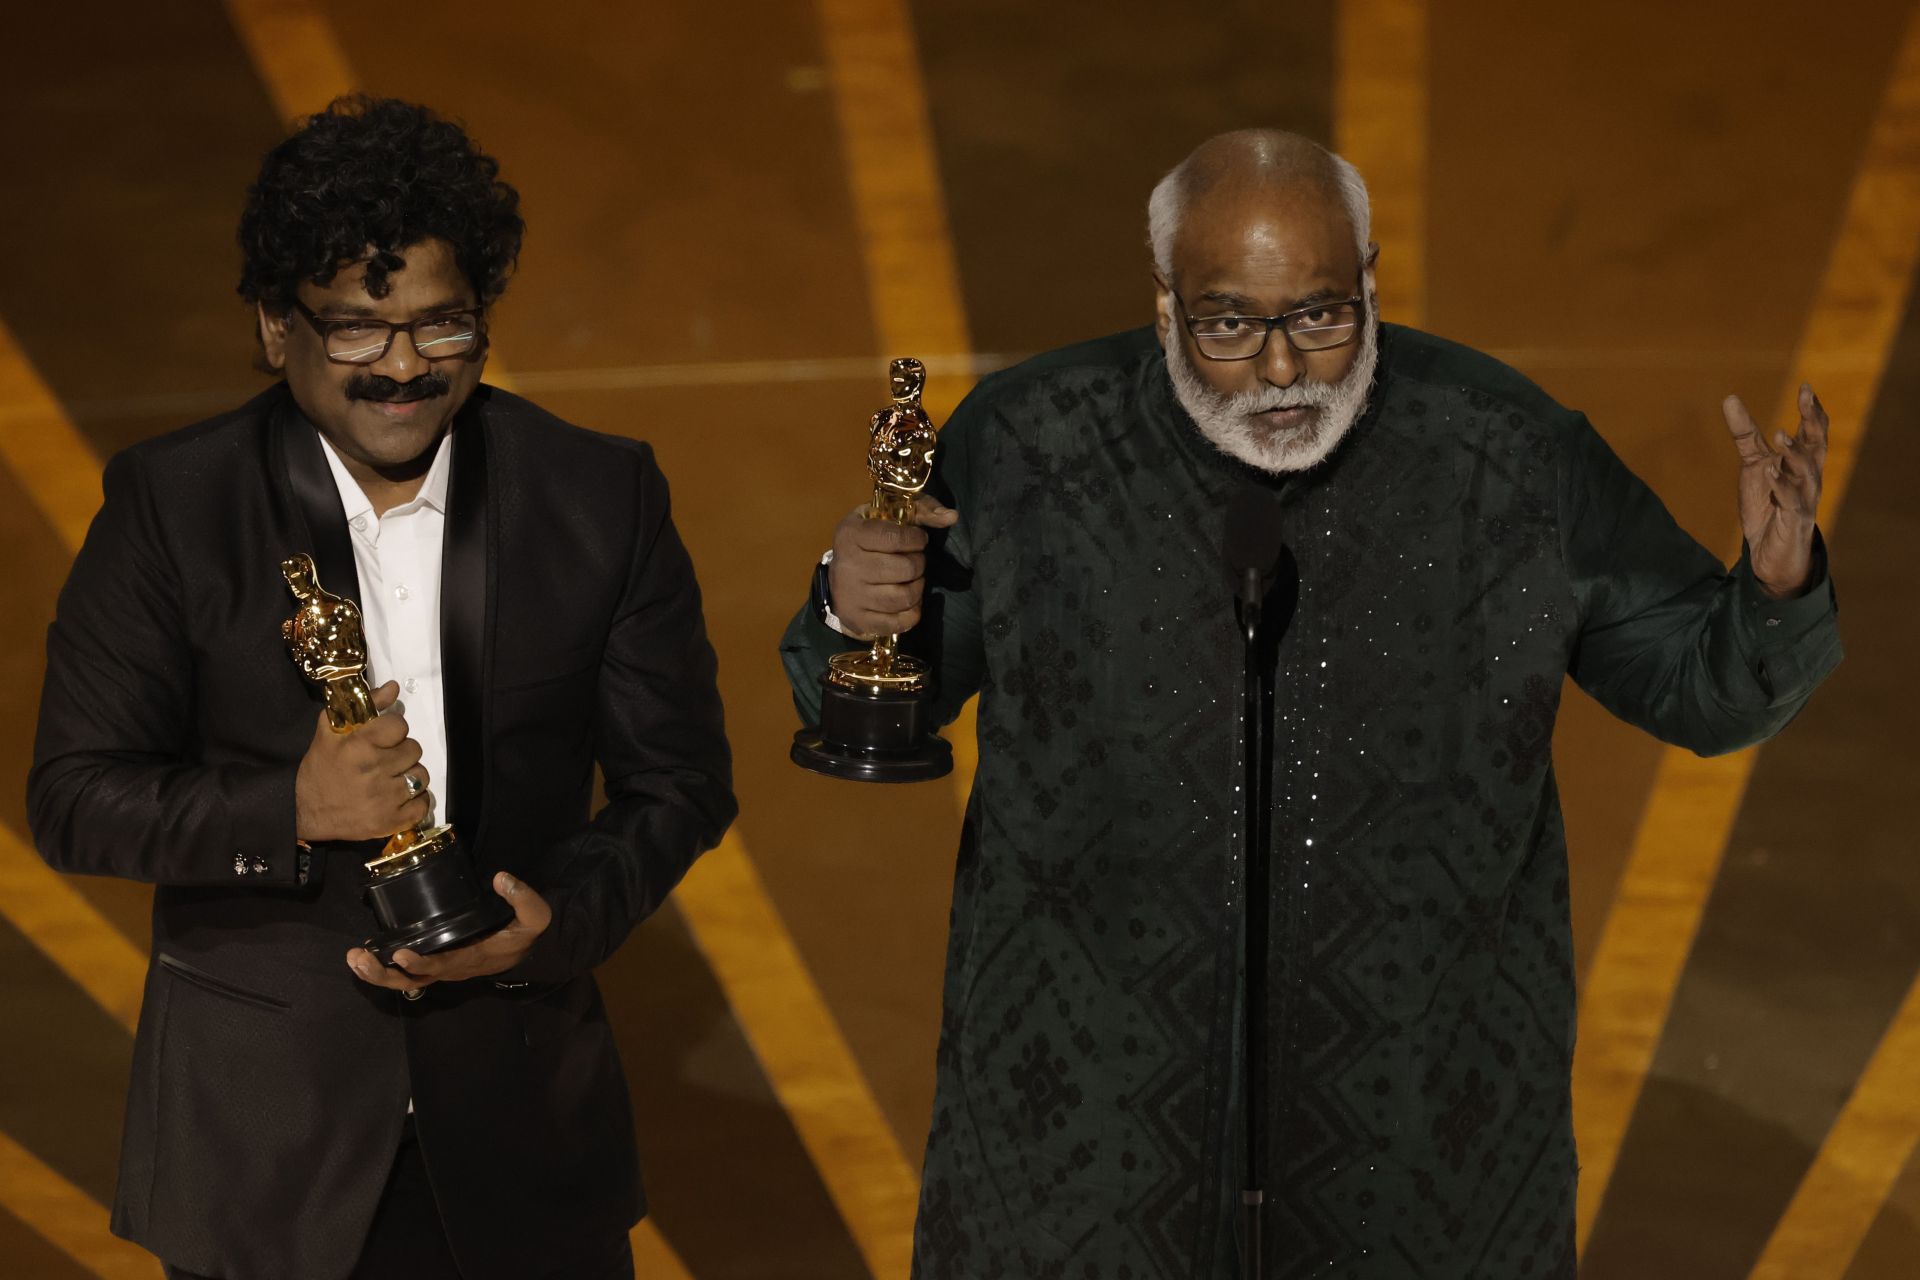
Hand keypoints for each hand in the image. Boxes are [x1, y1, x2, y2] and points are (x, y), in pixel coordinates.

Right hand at [295, 681, 430, 841]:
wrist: (304, 811)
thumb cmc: (320, 768)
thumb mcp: (331, 731)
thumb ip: (363, 705)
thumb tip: (393, 687)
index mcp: (359, 747)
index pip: (400, 726)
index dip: (393, 729)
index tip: (383, 737)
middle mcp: (375, 772)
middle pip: (414, 750)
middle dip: (401, 752)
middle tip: (385, 759)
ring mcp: (385, 799)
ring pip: (421, 776)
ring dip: (409, 775)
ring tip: (390, 778)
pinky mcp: (391, 822)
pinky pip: (422, 804)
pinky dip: (414, 801)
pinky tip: (396, 798)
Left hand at [346, 871, 552, 991]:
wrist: (528, 951)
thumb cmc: (525, 934)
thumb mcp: (535, 916)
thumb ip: (522, 897)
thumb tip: (500, 877)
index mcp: (470, 957)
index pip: (441, 965)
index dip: (419, 962)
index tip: (399, 953)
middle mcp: (450, 968)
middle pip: (411, 980)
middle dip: (382, 974)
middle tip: (358, 959)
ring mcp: (441, 968)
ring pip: (404, 980)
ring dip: (376, 973)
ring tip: (354, 958)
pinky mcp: (436, 964)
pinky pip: (407, 973)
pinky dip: (384, 968)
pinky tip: (365, 956)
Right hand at [827, 495, 958, 638]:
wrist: (838, 579)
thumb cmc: (869, 541)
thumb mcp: (887, 516)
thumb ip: (921, 510)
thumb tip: (951, 516)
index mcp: (851, 535)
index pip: (895, 539)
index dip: (916, 539)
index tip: (918, 540)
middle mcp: (847, 566)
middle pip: (906, 569)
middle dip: (918, 563)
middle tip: (913, 561)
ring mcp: (851, 596)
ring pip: (905, 597)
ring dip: (917, 587)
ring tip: (911, 580)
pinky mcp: (859, 620)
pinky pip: (901, 621)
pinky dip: (912, 611)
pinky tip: (906, 600)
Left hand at [1723, 383, 1827, 598]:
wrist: (1767, 552)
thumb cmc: (1767, 504)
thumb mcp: (1753, 465)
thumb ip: (1746, 434)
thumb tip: (1730, 398)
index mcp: (1802, 462)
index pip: (1813, 432)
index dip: (1812, 410)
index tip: (1805, 387)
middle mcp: (1809, 477)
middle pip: (1817, 445)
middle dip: (1813, 421)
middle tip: (1806, 398)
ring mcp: (1804, 499)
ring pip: (1807, 472)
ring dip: (1795, 452)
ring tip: (1781, 434)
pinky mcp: (1794, 520)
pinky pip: (1792, 501)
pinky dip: (1782, 486)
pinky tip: (1771, 473)